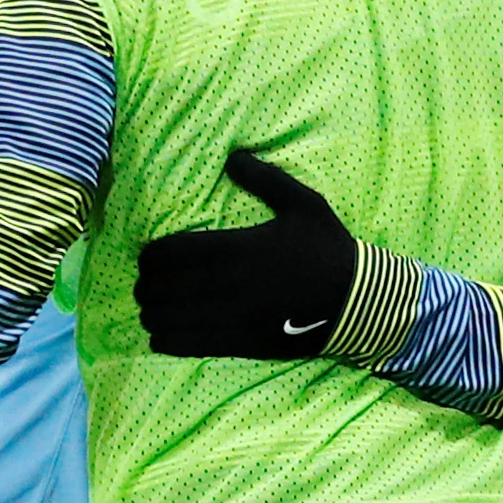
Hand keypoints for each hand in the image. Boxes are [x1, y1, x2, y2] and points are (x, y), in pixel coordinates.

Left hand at [134, 149, 363, 360]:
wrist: (355, 301)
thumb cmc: (327, 248)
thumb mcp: (302, 204)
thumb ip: (264, 179)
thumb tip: (233, 156)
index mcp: (235, 248)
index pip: (169, 253)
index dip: (149, 256)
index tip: (148, 256)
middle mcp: (225, 284)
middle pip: (160, 287)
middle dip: (146, 284)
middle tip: (147, 281)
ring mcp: (229, 317)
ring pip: (166, 319)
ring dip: (152, 313)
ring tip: (152, 307)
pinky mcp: (236, 344)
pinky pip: (185, 346)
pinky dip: (165, 340)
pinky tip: (160, 334)